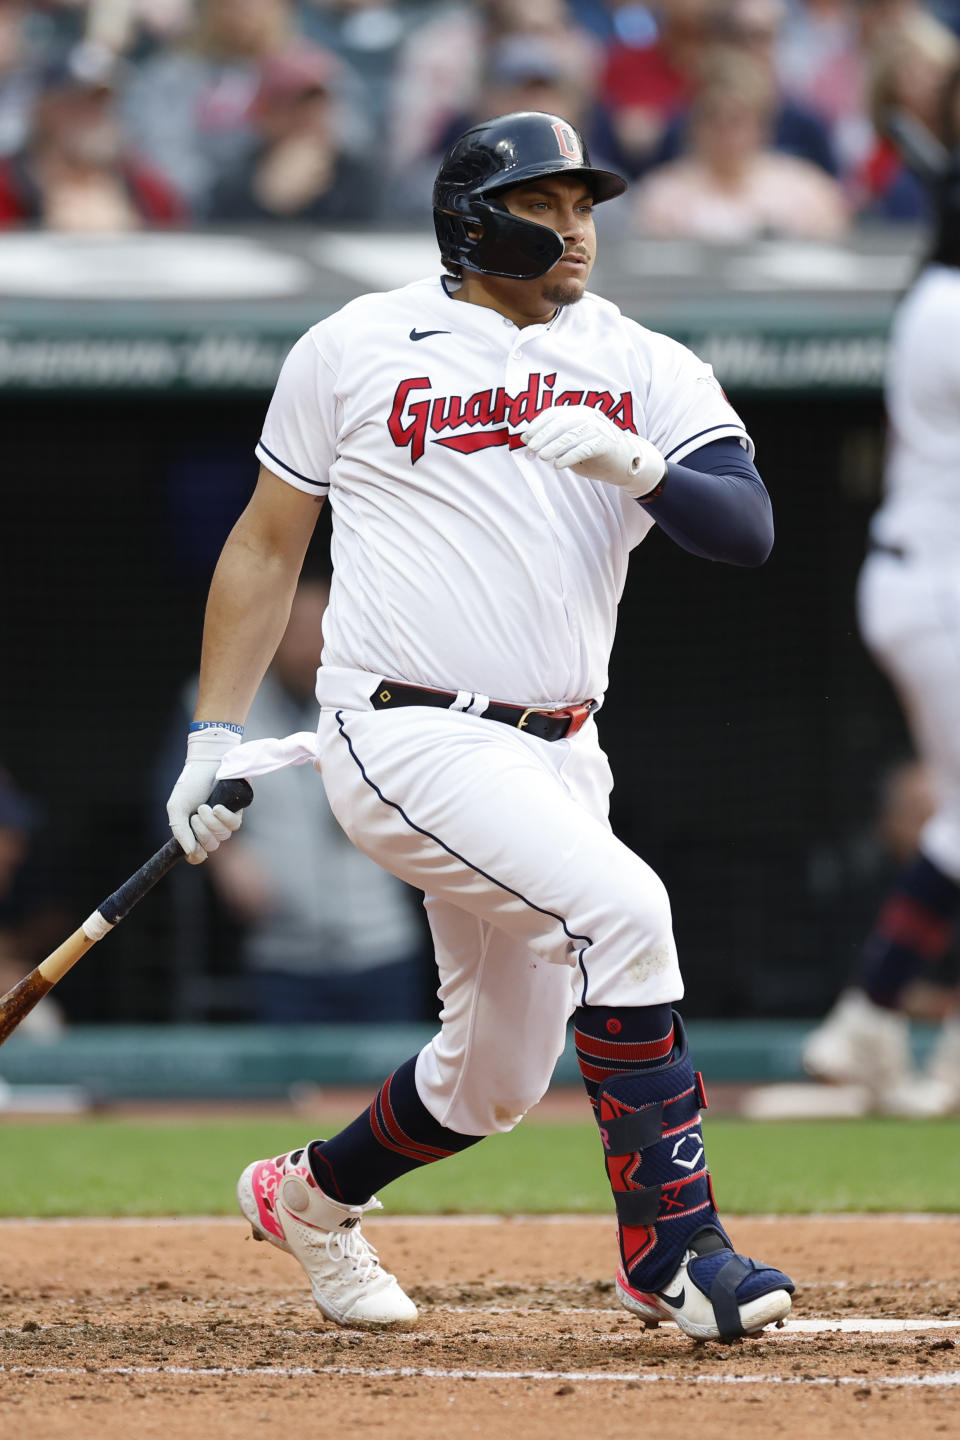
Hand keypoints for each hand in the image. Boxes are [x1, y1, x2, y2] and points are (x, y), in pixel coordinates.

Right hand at [167, 726, 244, 864]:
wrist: (206, 764)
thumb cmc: (190, 784)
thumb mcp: (177, 807)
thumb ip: (180, 830)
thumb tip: (190, 852)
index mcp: (193, 830)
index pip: (197, 854)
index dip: (196, 856)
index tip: (194, 851)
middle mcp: (209, 828)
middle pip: (210, 846)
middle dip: (202, 832)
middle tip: (196, 813)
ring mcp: (223, 821)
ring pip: (222, 836)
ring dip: (211, 822)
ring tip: (204, 806)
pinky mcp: (236, 812)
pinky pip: (234, 825)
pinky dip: (224, 817)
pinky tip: (217, 807)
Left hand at [521, 404, 665, 498]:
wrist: (626, 462)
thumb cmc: (595, 453)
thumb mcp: (572, 444)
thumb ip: (554, 440)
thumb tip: (527, 441)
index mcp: (579, 413)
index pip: (554, 413)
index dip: (538, 424)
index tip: (525, 437)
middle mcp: (589, 417)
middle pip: (561, 423)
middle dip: (543, 436)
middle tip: (531, 448)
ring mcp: (599, 429)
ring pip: (571, 435)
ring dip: (553, 446)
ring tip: (542, 457)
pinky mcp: (606, 444)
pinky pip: (584, 449)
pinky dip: (569, 457)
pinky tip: (558, 465)